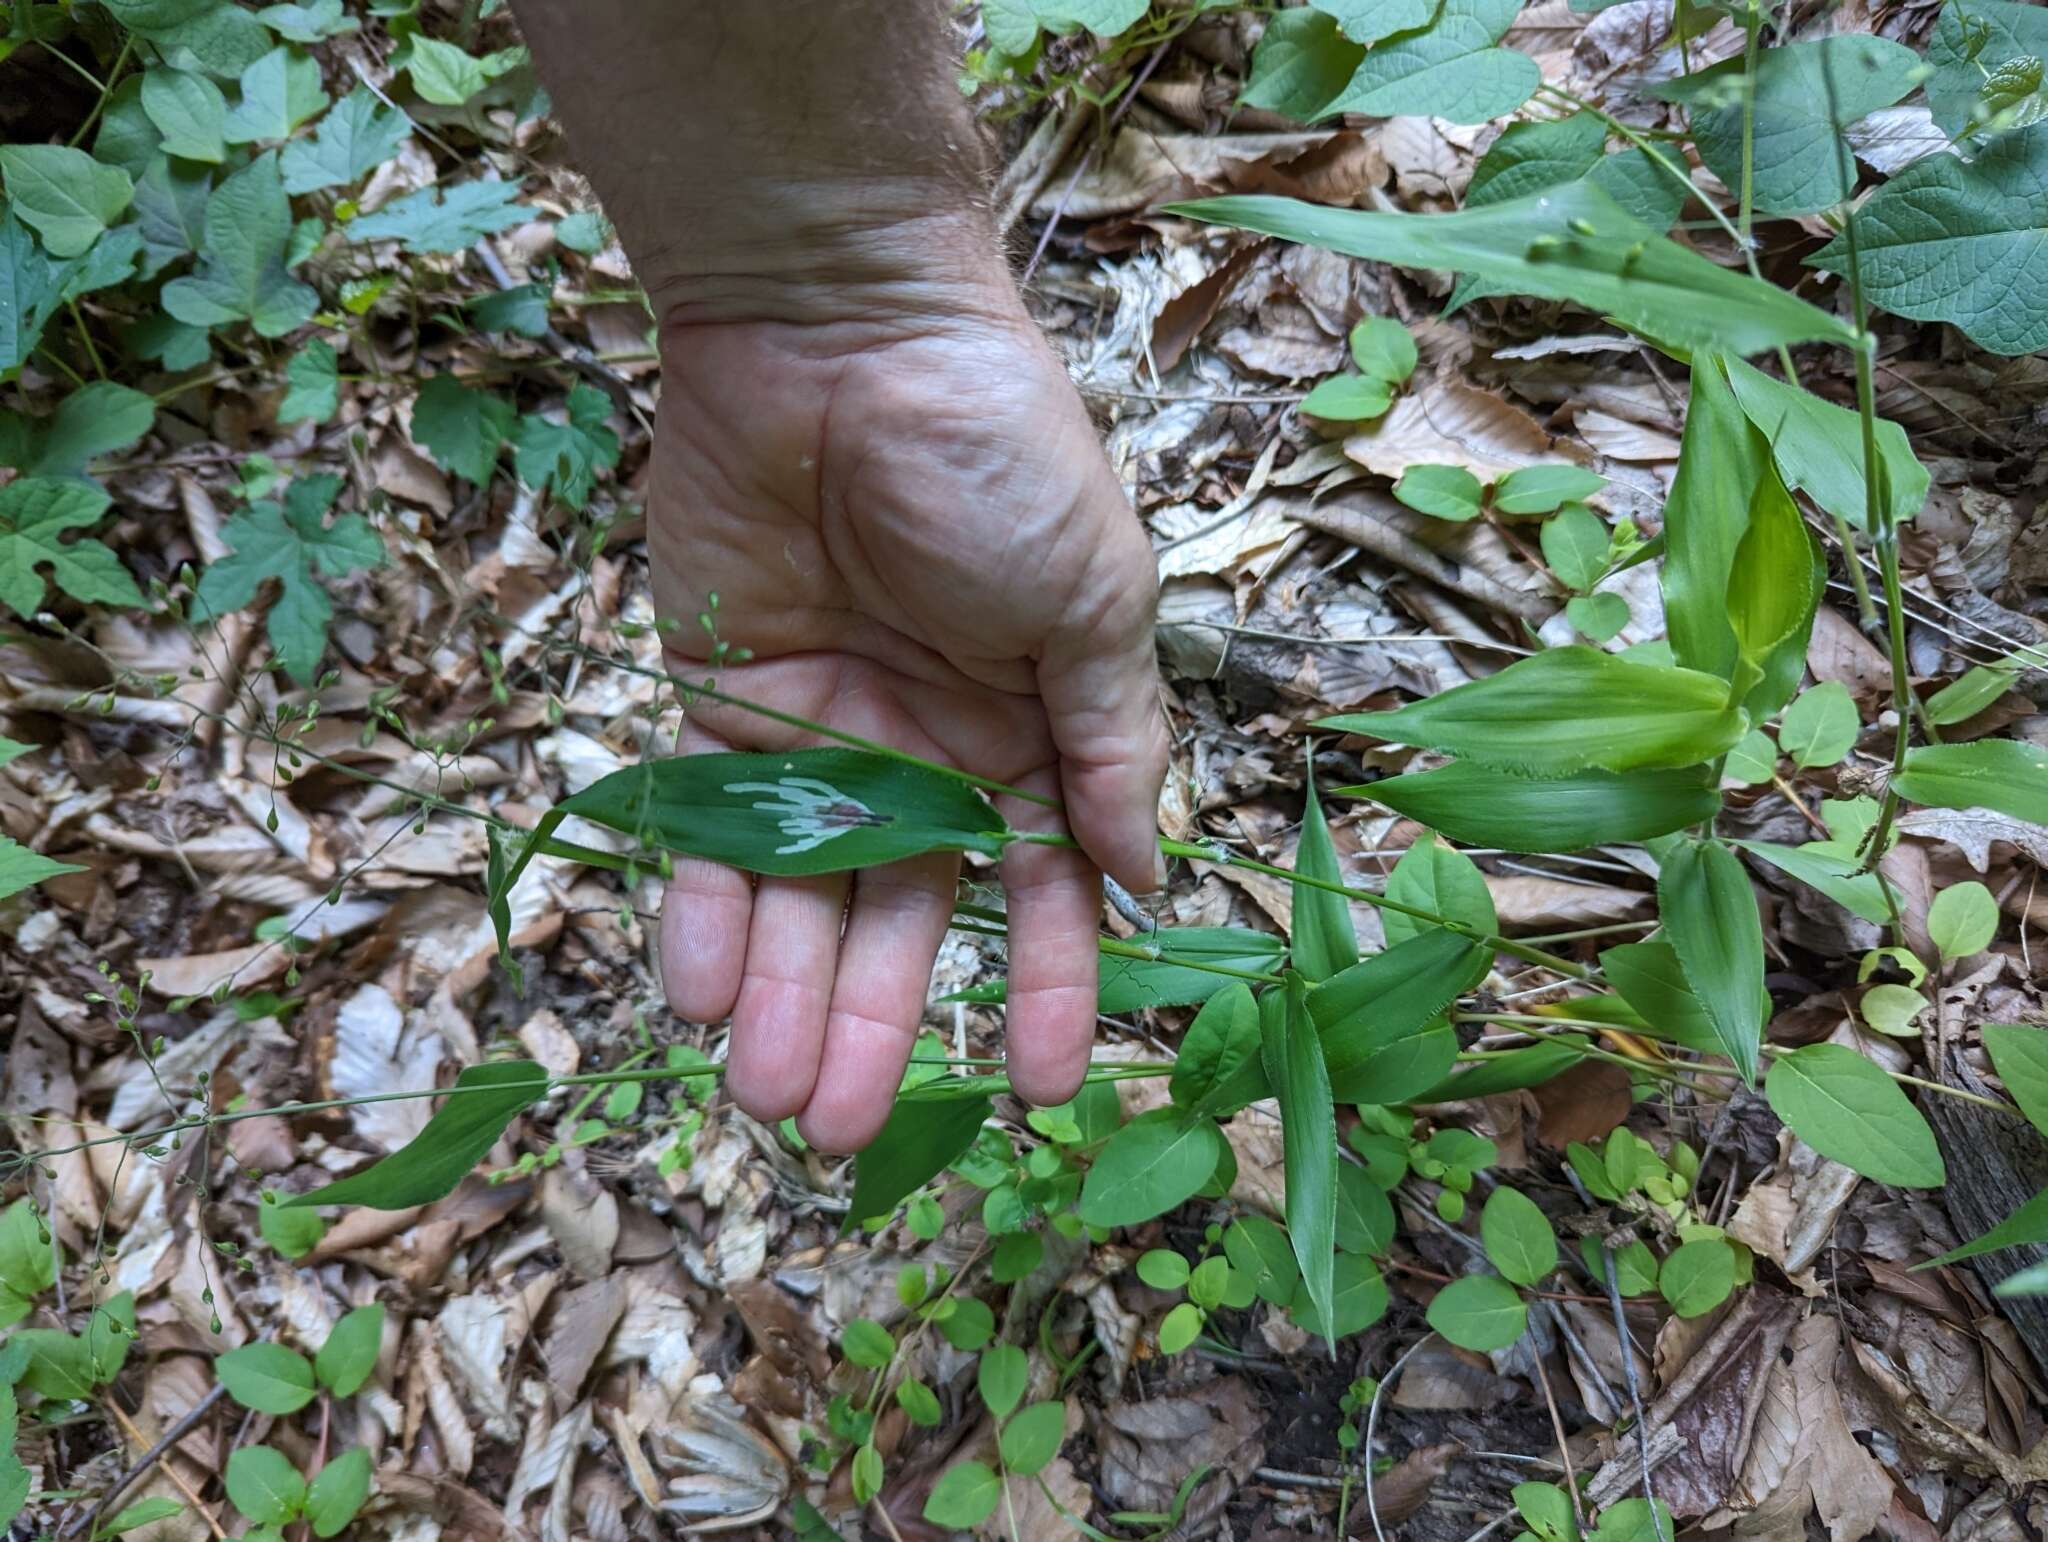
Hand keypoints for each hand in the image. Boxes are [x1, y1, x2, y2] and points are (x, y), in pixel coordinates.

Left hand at [647, 228, 1167, 1152]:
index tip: (1041, 1090)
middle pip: (898, 921)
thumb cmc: (995, 454)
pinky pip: (708, 832)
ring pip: (798, 901)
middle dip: (877, 1027)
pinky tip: (703, 994)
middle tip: (843, 1133)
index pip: (1037, 894)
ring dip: (784, 1000)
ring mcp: (815, 737)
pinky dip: (704, 912)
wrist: (837, 327)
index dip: (1043, 992)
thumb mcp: (1092, 600)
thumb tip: (1148, 885)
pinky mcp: (716, 703)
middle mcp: (920, 753)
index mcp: (1026, 733)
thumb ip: (1111, 746)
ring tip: (769, 1099)